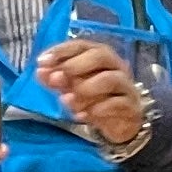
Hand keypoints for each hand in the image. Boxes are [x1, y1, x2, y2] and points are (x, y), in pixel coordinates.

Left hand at [37, 38, 152, 155]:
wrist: (120, 125)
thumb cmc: (96, 100)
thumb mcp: (72, 89)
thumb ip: (56, 80)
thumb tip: (40, 71)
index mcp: (100, 57)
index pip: (82, 45)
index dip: (62, 51)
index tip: (41, 61)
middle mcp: (116, 67)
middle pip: (101, 55)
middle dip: (76, 64)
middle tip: (57, 77)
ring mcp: (126, 86)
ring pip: (111, 79)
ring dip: (86, 88)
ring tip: (67, 100)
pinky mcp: (131, 107)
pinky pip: (118, 104)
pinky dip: (99, 109)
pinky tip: (82, 116)